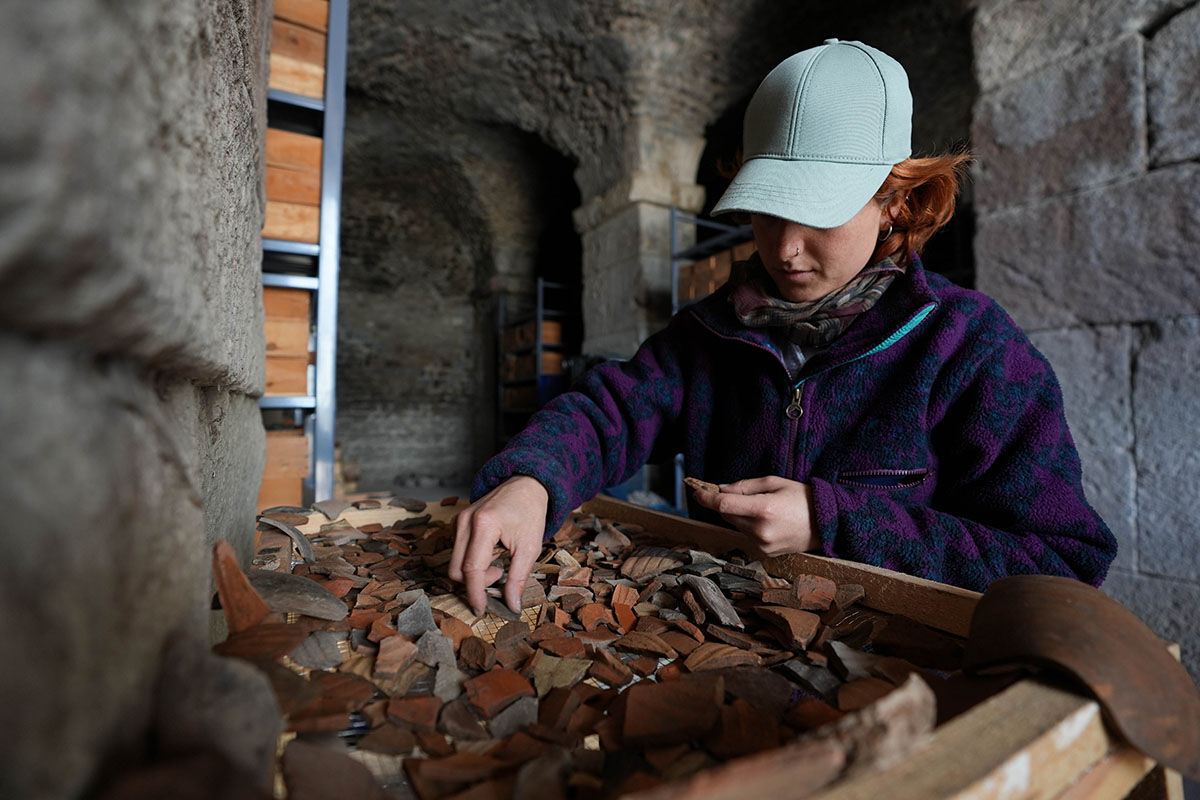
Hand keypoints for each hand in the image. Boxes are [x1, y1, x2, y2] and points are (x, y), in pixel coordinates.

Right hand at [449, 475, 548, 615]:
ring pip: (454, 562)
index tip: (481, 610)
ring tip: (498, 561)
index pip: (471, 569)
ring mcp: (458, 520)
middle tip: (500, 575)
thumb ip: (518, 578)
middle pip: (456, 569)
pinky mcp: (457, 522)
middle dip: (475, 582)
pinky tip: (490, 553)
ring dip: (474, 572)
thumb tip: (512, 606)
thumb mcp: (530, 547)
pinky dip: (471, 560)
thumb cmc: (530, 512)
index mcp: (484, 525)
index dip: (475, 594)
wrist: (525, 485)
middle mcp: (465, 521)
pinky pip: (457, 552)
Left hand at [690, 475, 815, 556]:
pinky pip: (746, 535)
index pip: (723, 505)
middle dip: (726, 503)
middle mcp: (760, 530)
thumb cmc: (803, 499)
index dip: (706, 498)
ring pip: (736, 526)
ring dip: (739, 515)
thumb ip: (745, 486)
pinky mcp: (765, 552)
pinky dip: (749, 526)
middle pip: (727, 515)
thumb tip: (722, 489)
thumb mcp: (775, 482)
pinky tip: (768, 520)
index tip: (696, 491)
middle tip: (735, 493)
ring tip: (763, 507)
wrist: (827, 524)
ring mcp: (762, 544)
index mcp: (763, 509)